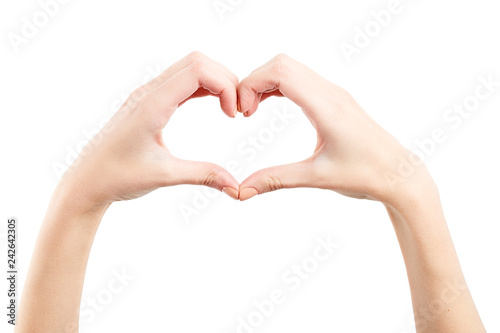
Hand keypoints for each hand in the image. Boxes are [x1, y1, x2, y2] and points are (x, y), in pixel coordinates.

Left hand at [60, 52, 239, 214]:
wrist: (87, 180)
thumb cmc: (118, 176)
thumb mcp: (165, 176)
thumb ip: (203, 175)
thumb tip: (235, 186)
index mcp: (152, 104)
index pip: (198, 70)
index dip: (225, 86)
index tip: (233, 115)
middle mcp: (149, 92)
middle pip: (197, 61)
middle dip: (225, 79)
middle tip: (237, 109)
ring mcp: (147, 95)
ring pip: (189, 67)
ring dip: (215, 81)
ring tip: (229, 107)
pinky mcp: (148, 102)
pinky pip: (181, 81)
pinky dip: (203, 87)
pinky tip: (214, 105)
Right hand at [237, 54, 433, 206]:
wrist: (398, 174)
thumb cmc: (365, 176)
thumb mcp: (317, 179)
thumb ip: (276, 180)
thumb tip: (241, 191)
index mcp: (327, 107)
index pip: (281, 72)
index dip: (251, 84)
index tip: (241, 113)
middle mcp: (331, 93)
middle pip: (282, 63)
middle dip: (254, 81)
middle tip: (243, 112)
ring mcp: (334, 93)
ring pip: (291, 68)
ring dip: (265, 82)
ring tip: (251, 111)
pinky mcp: (335, 99)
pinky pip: (300, 79)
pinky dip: (278, 86)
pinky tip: (268, 106)